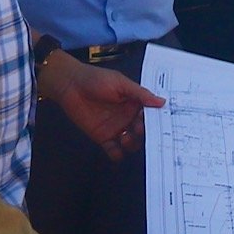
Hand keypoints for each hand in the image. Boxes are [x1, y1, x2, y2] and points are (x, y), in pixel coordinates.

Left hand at [42, 52, 164, 159]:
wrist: (70, 85)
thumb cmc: (96, 79)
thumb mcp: (121, 83)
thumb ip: (140, 94)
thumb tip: (162, 102)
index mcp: (134, 103)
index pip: (150, 115)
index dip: (156, 121)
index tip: (162, 126)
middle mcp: (127, 117)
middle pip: (143, 131)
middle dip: (145, 134)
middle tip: (141, 131)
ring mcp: (116, 128)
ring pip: (131, 142)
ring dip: (132, 144)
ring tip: (126, 138)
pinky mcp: (102, 137)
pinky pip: (113, 150)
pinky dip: (117, 154)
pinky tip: (117, 152)